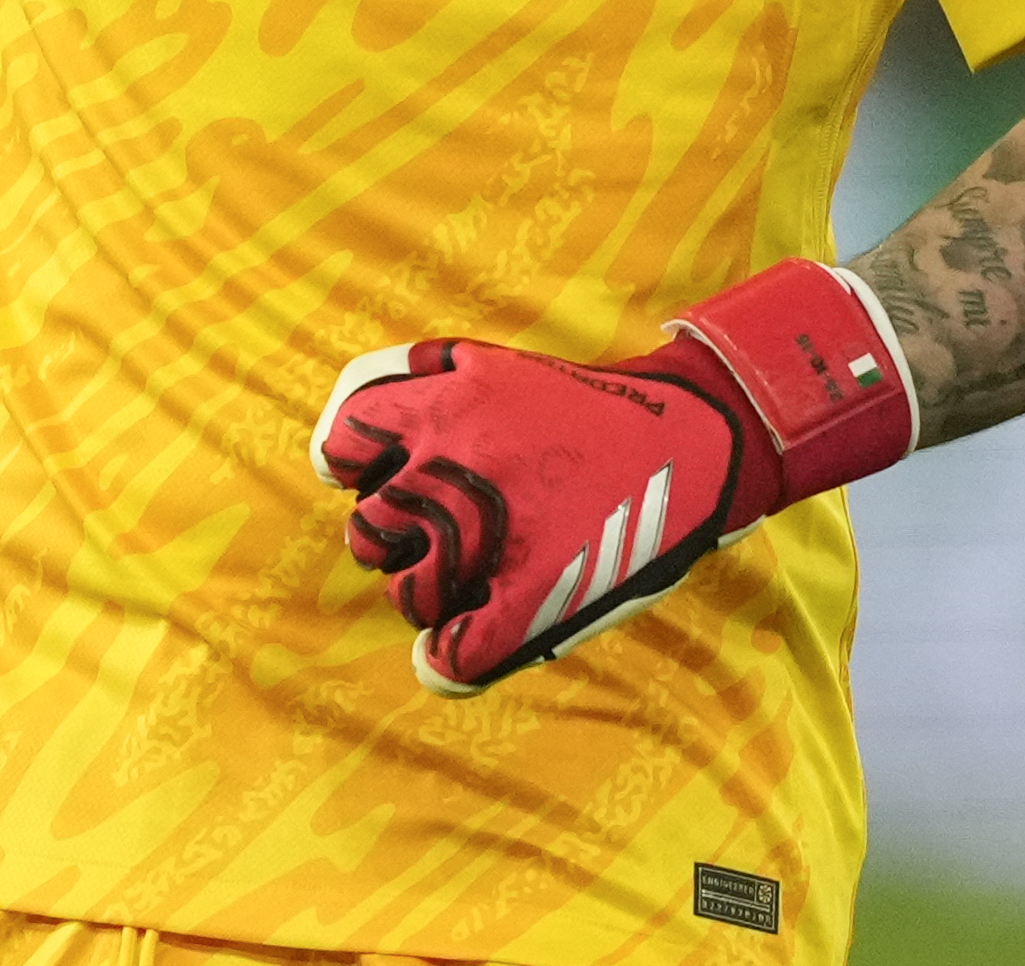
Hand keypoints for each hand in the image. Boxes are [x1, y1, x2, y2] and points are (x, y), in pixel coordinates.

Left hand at [310, 260, 912, 694]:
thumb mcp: (480, 362)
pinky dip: (445, 663)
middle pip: (368, 532)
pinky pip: (456, 656)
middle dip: (392, 534)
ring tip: (469, 572)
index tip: (369, 475)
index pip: (340, 449)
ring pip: (408, 594)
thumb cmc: (575, 405)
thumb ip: (399, 385)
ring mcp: (497, 541)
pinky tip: (452, 650)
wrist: (691, 440)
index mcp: (440, 411)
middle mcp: (457, 471)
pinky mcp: (537, 601)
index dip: (350, 466)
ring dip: (426, 589)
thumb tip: (333, 455)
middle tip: (438, 528)